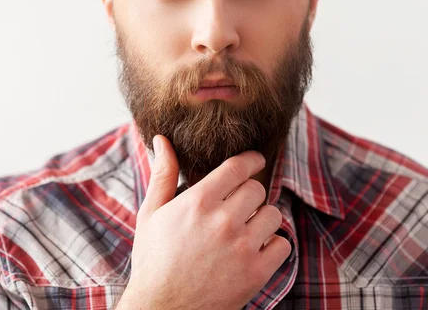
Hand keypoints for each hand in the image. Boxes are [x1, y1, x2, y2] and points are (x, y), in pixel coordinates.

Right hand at [116, 135, 290, 309]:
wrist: (162, 309)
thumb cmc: (154, 259)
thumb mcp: (151, 213)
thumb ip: (163, 174)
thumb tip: (162, 140)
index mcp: (198, 201)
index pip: (239, 166)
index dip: (250, 160)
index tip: (254, 160)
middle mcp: (223, 220)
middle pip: (257, 188)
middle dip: (249, 194)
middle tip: (237, 205)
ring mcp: (242, 247)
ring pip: (274, 214)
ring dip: (262, 218)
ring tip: (245, 229)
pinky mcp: (256, 272)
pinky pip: (282, 245)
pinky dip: (272, 246)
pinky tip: (252, 250)